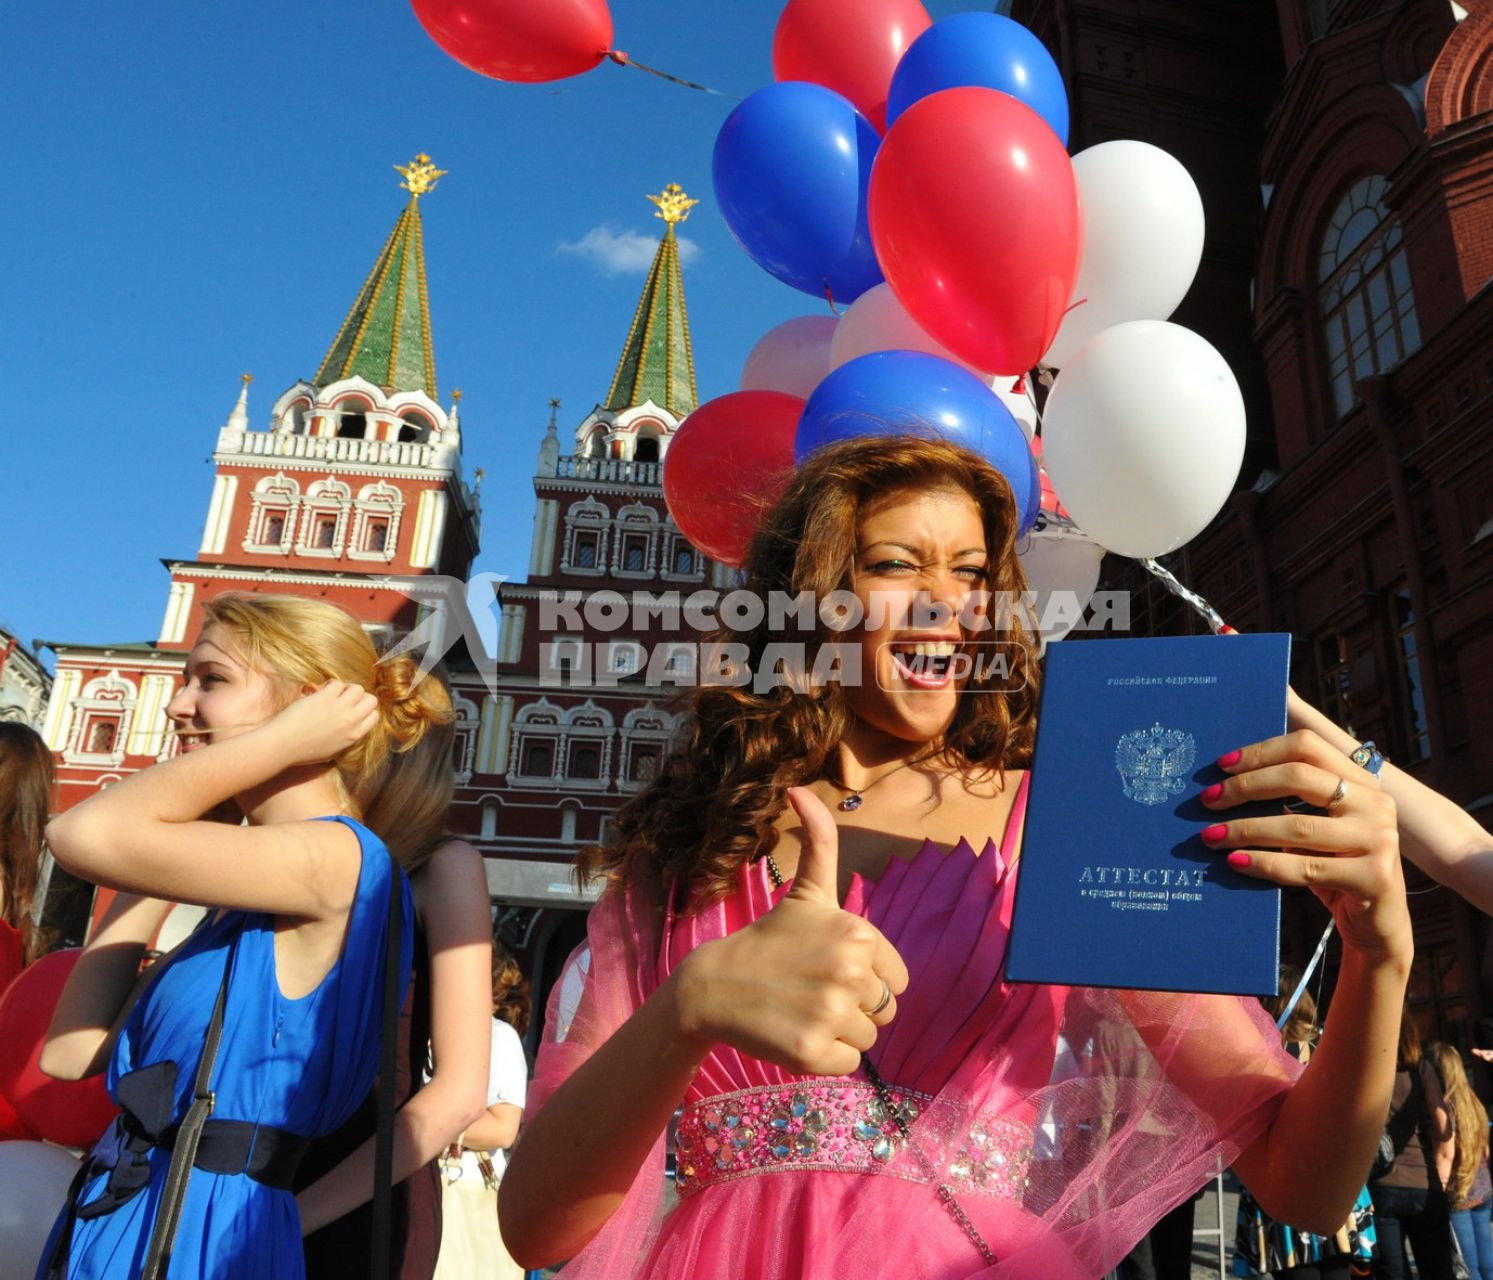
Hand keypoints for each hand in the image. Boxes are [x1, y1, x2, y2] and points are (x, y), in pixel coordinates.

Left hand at [256, 680, 379, 766]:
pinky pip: (337, 683)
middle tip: (344, 699)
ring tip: (333, 693)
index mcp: (355, 736)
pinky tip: (319, 691)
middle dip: (359, 697)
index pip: (374, 715)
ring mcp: (340, 708)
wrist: (283, 746)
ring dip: (346, 688)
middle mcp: (351, 721)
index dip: (364, 710)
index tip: (352, 709)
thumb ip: (346, 739)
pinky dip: (329, 684)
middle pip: (371, 700)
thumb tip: (348, 728)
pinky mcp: (325, 698)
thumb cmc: (303, 752)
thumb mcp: (333, 752)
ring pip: (358, 688)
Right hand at [672, 787, 909, 1075]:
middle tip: (813, 992)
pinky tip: (795, 1033)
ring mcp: (832, 1014)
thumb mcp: (806, 891)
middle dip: (854, 1007)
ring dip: (840, 1033)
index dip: (867, 980)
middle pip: (886, 1011)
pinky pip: (849, 1066)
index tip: (829, 970)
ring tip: (803, 1011)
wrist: (715, 985)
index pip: (898, 980)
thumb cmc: (769, 940)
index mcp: (859, 934)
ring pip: (869, 1040)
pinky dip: (825, 1058)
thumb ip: (819, 840)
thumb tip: (798, 788)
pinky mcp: (814, 1053)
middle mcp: (851, 972)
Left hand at [1202, 729, 1410, 967]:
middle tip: (1207, 800)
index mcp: (1362, 781)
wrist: (1377, 925)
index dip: (1261, 752)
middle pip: (1298, 777)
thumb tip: (1226, 785)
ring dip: (1245, 829)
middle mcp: (1376, 803)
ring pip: (1296, 825)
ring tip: (1210, 835)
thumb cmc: (1335, 868)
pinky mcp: (1374, 877)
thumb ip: (1291, 802)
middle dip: (1245, 787)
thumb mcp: (1318, 827)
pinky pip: (1304, 866)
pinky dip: (1263, 863)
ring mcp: (1380, 839)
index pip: (1307, 747)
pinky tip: (1235, 861)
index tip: (1223, 765)